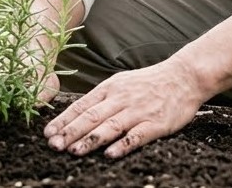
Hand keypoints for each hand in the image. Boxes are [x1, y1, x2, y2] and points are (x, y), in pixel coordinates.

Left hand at [43, 60, 207, 158]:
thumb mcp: (121, 82)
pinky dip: (123, 144)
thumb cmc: (150, 82)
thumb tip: (75, 115)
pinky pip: (137, 135)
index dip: (63, 120)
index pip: (82, 105)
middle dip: (71, 132)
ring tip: (74, 151)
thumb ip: (101, 98)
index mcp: (111, 88)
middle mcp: (122, 98)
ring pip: (111, 126)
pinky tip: (110, 154)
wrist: (184, 76)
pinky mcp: (157, 123)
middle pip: (92, 116)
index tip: (47, 134)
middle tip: (54, 145)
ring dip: (91, 139)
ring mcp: (139, 110)